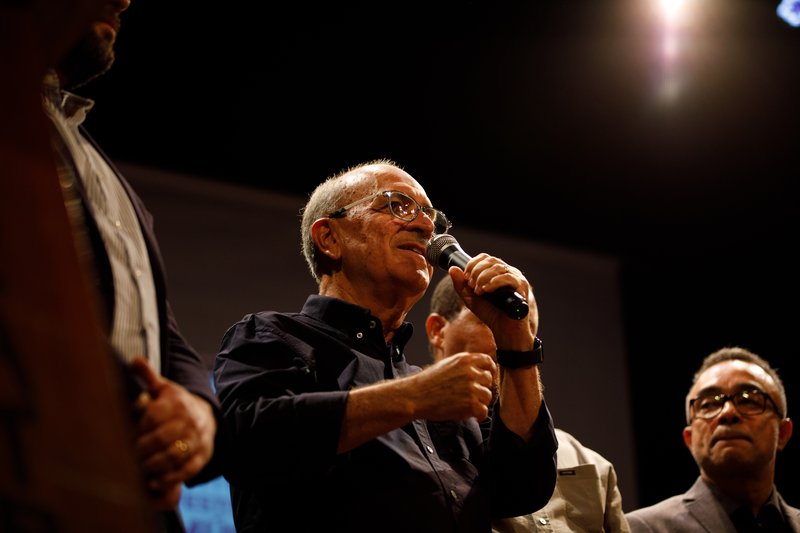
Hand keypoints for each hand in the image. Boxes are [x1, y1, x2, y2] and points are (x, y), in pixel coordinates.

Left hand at [129, 357, 215, 508]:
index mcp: (177, 402)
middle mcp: (189, 421)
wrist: (207, 417)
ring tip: (137, 470)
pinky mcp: (202, 457)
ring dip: (152, 466)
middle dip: (141, 450)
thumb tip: (134, 360)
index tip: (123, 436)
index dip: (137, 428)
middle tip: (126, 457)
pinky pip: (186, 471)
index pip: (153, 416)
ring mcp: (197, 440)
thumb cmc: (176, 404)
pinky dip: (169, 478)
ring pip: (173, 456)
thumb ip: (148, 376)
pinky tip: (153, 482)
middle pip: (161, 439)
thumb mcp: (164, 388)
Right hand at [407, 352, 496, 420]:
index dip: (490, 370)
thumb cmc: (428, 382)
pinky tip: (473, 416)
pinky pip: (483, 411)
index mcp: (465, 359)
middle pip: (489, 380)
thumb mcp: (447, 364)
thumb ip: (464, 365)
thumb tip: (480, 369)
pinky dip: (479, 416)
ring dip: (480, 402)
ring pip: (487, 396)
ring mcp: (471, 388)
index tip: (486, 378)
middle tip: (472, 396)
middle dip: (482, 388)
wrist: (416, 396)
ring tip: (468, 405)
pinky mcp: (471, 404)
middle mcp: (470, 372)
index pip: (488, 361)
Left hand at [450, 256, 536, 349]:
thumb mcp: (470, 298)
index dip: (472, 264)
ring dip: (483, 277)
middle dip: (476, 271)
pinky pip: (508, 277)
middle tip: (472, 286)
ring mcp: (516, 278)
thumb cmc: (490, 313)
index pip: (484, 257)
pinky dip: (494, 282)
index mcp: (496, 271)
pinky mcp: (522, 287)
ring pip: (498, 267)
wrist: (503, 330)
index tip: (466, 278)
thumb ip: (461, 285)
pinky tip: (486, 290)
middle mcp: (508, 271)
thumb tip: (452, 268)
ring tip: (478, 291)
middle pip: (490, 260)